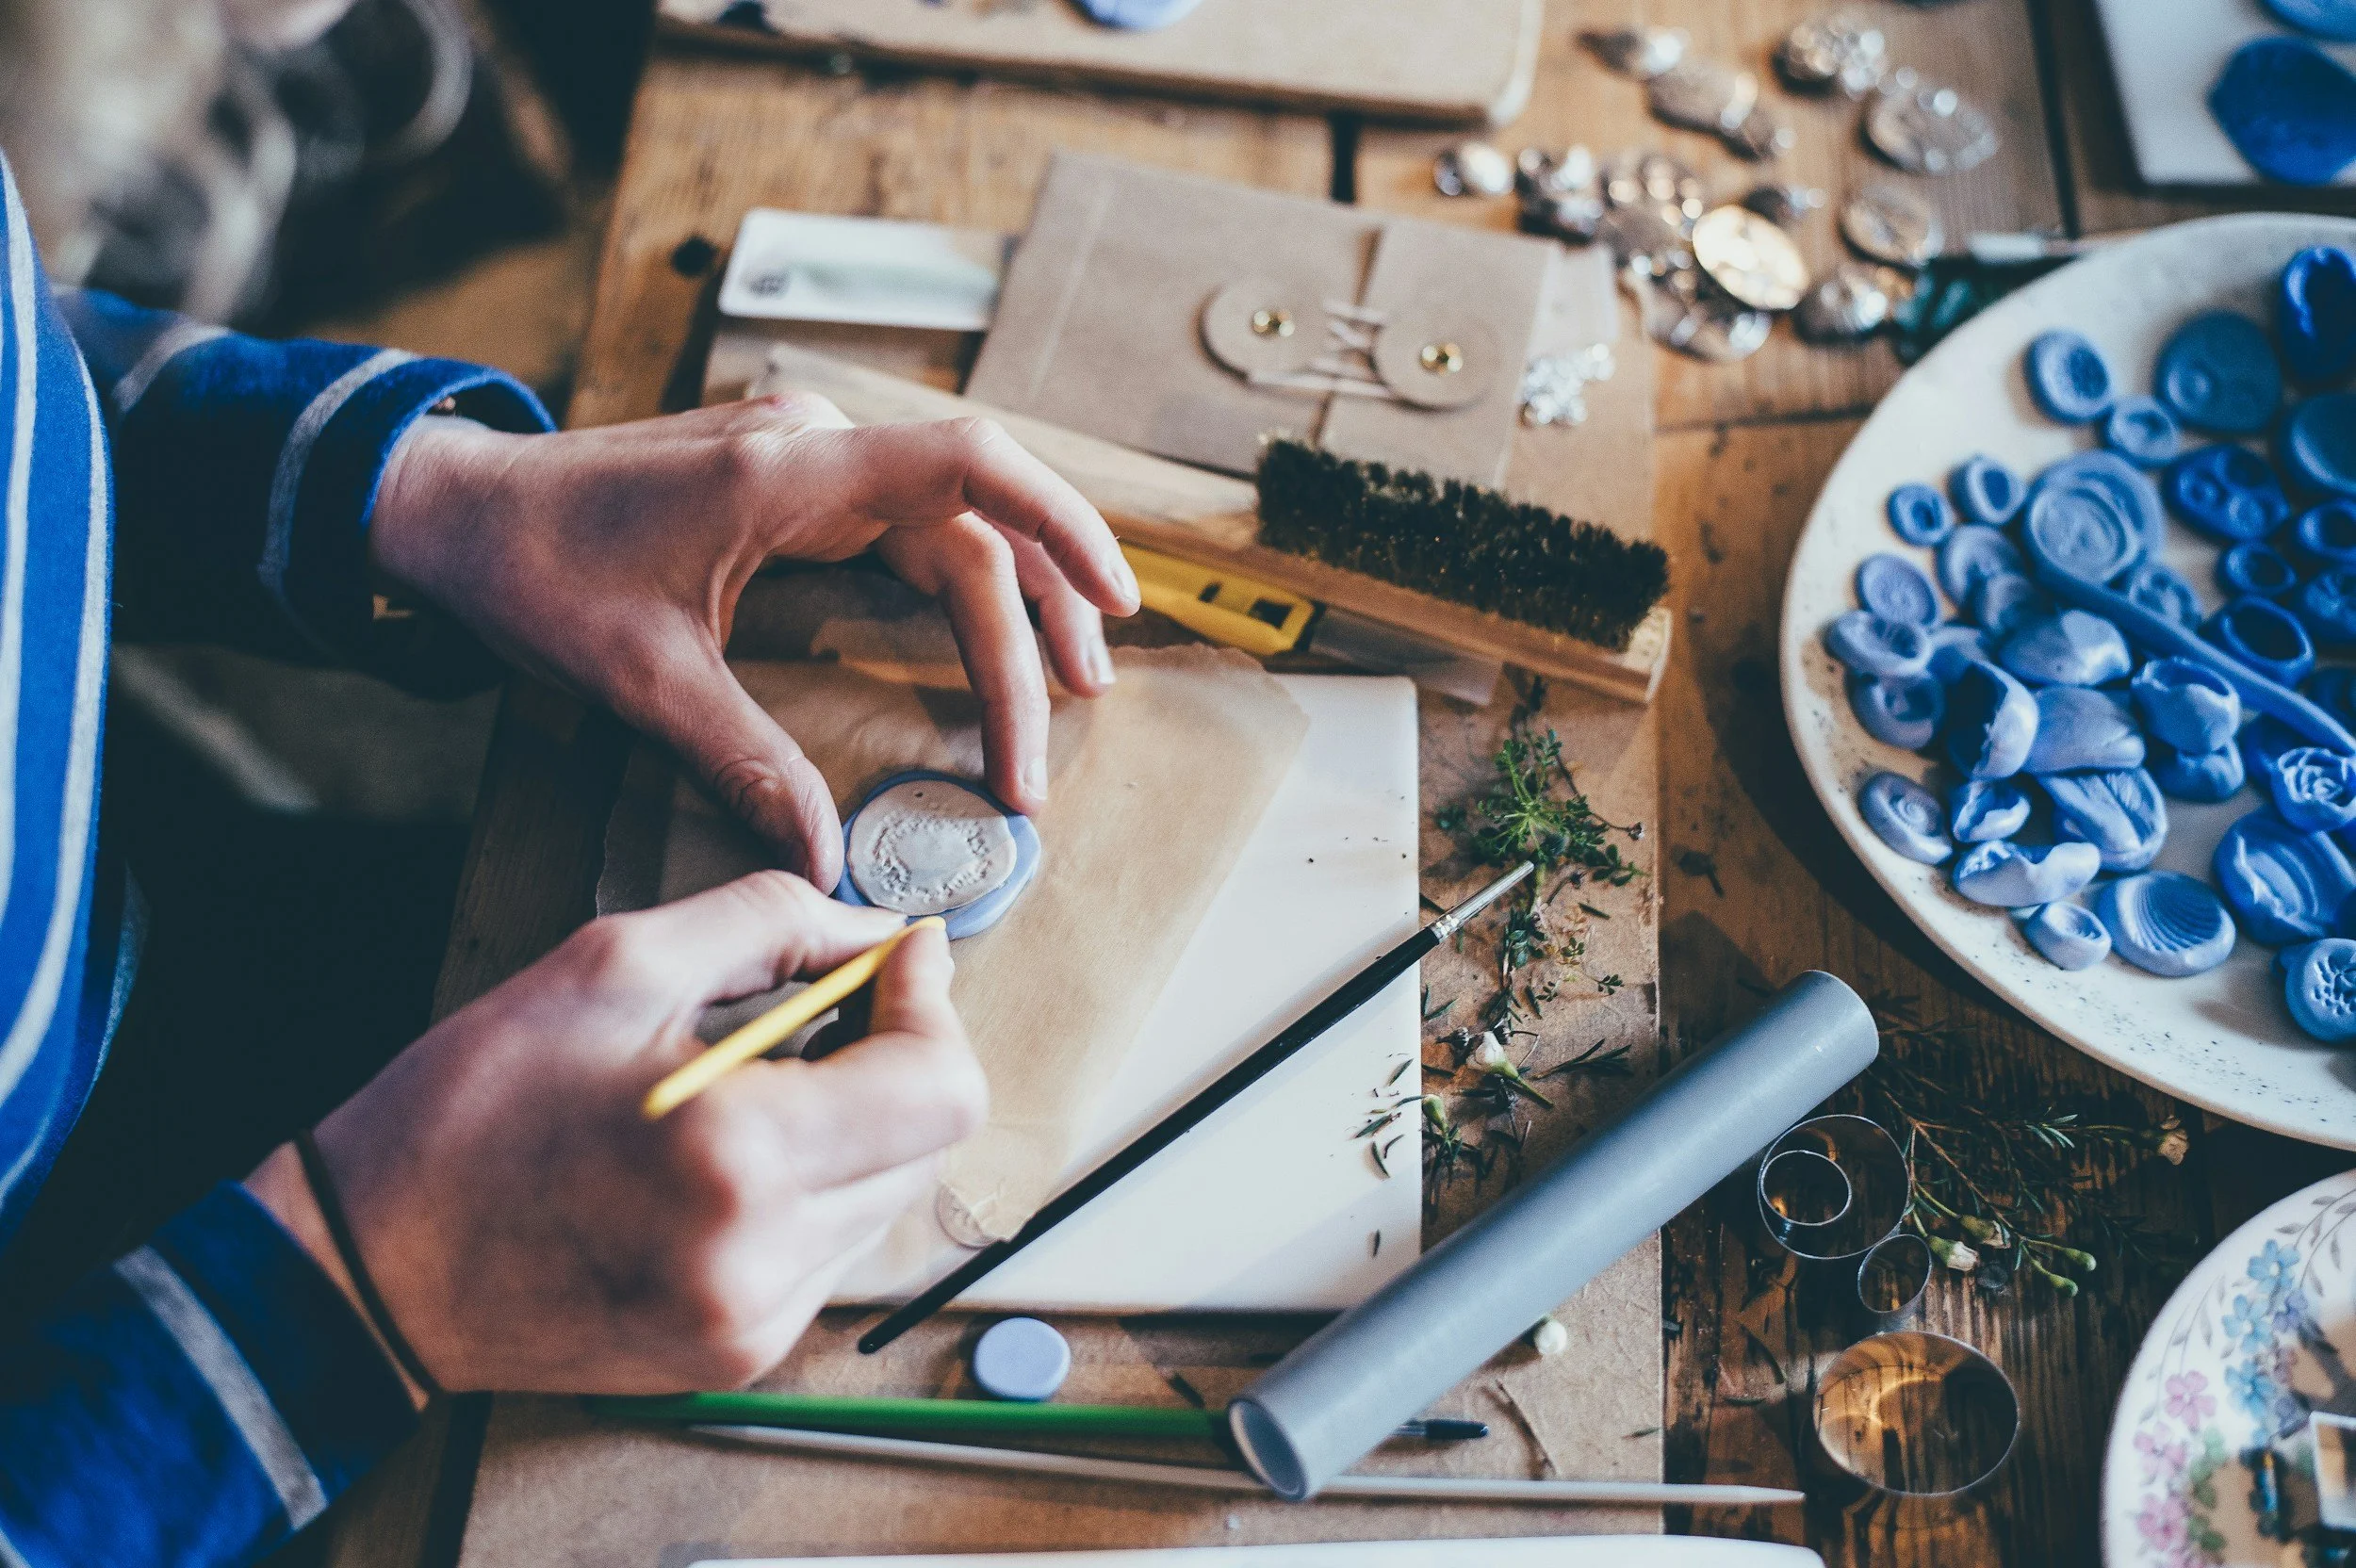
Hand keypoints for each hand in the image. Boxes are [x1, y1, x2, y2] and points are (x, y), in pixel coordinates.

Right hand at [245, 872, 984, 1394]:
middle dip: (895, 1058)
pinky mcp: (738, 1353)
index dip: (930, 1006)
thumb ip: (772, 924)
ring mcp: (754, 1321)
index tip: (899, 957)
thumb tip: (881, 934)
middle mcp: (763, 1259)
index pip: (940, 1088)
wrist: (369, 1267)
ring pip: (887, 1195)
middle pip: (928, 1143)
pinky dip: (811, 1186)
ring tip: (757, 1083)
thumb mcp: (613, 963)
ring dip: (856, 1124)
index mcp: (738, 1157)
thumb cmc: (473, 1106)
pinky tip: (728, 1155)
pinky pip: (831, 1249)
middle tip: (826, 1005)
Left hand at [369, 396, 1140, 886]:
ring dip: (1017, 601)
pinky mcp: (799, 483)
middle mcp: (815, 451)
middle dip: (1033, 624)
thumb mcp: (639, 679)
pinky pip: (914, 524)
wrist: (455, 508)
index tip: (1113, 600)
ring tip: (1067, 687)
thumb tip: (825, 858)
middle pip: (975, 524)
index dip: (1059, 522)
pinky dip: (967, 580)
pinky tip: (993, 633)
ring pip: (954, 523)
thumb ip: (745, 762)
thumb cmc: (534, 570)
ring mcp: (810, 460)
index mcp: (787, 475)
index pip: (966, 464)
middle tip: (1062, 729)